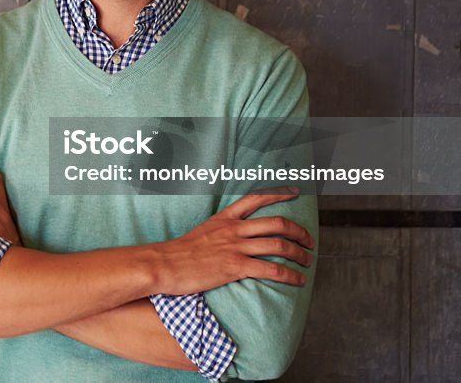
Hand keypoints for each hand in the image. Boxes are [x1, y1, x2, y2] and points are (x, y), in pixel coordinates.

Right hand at [153, 187, 314, 294]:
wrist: (164, 264)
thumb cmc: (179, 252)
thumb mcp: (201, 232)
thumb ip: (219, 230)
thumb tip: (231, 236)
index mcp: (224, 218)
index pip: (255, 199)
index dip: (279, 195)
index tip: (295, 193)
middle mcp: (233, 229)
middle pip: (276, 223)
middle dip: (299, 232)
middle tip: (309, 240)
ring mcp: (235, 247)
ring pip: (278, 245)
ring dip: (299, 254)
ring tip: (307, 262)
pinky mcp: (235, 266)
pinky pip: (271, 269)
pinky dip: (289, 275)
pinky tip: (297, 280)